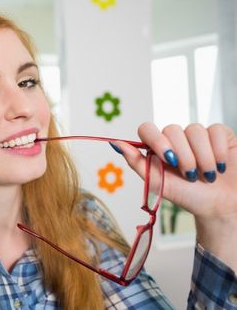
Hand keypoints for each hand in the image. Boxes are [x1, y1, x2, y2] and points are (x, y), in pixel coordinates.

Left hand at [114, 122, 236, 270]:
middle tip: (190, 176)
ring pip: (195, 130)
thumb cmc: (188, 197)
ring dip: (202, 158)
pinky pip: (215, 130)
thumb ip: (136, 162)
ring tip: (207, 176)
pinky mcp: (219, 134)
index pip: (147, 129)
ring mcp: (197, 135)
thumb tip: (115, 143)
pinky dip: (219, 151)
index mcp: (157, 148)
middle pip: (172, 130)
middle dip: (183, 156)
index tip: (167, 159)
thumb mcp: (158, 183)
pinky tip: (220, 166)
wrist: (220, 207)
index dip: (156, 140)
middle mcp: (176, 139)